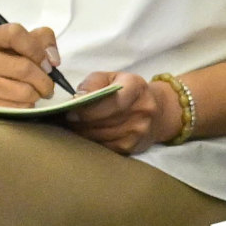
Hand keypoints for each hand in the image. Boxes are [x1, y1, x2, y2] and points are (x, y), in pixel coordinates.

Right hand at [0, 23, 61, 107]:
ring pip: (23, 92)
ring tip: (35, 93)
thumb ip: (43, 40)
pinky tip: (21, 102)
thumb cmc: (6, 60)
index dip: (37, 49)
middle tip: (48, 85)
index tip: (48, 63)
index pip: (15, 34)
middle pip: (24, 68)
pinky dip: (26, 107)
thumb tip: (53, 60)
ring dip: (37, 95)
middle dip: (45, 81)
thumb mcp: (22, 43)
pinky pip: (16, 109)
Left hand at [61, 72, 179, 154]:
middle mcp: (143, 109)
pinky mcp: (133, 146)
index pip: (112, 101)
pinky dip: (92, 142)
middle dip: (81, 123)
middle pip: (104, 121)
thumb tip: (77, 99)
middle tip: (68, 120)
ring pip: (102, 136)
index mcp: (136, 87)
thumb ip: (93, 83)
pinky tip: (87, 135)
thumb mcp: (112, 78)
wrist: (157, 111)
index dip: (89, 110)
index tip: (71, 112)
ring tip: (75, 127)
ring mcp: (140, 130)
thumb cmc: (126, 91)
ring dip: (83, 133)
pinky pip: (105, 147)